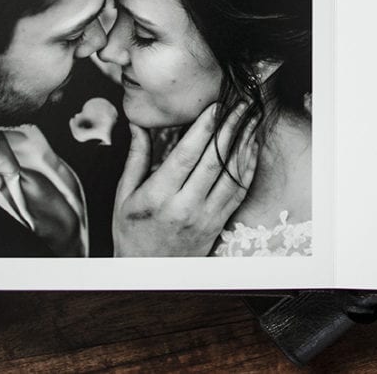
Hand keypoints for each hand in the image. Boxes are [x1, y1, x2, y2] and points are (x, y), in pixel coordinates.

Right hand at [112, 103, 256, 256]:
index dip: (204, 128)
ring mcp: (204, 217)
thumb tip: (138, 124)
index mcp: (158, 197)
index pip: (186, 155)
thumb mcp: (125, 195)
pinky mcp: (217, 224)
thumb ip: (136, 158)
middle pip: (213, 161)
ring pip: (230, 175)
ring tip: (251, 119)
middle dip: (230, 128)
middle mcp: (184, 207)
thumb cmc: (132, 231)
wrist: (146, 273)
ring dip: (244, 144)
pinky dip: (247, 168)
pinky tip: (251, 148)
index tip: (216, 105)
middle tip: (242, 103)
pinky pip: (238, 192)